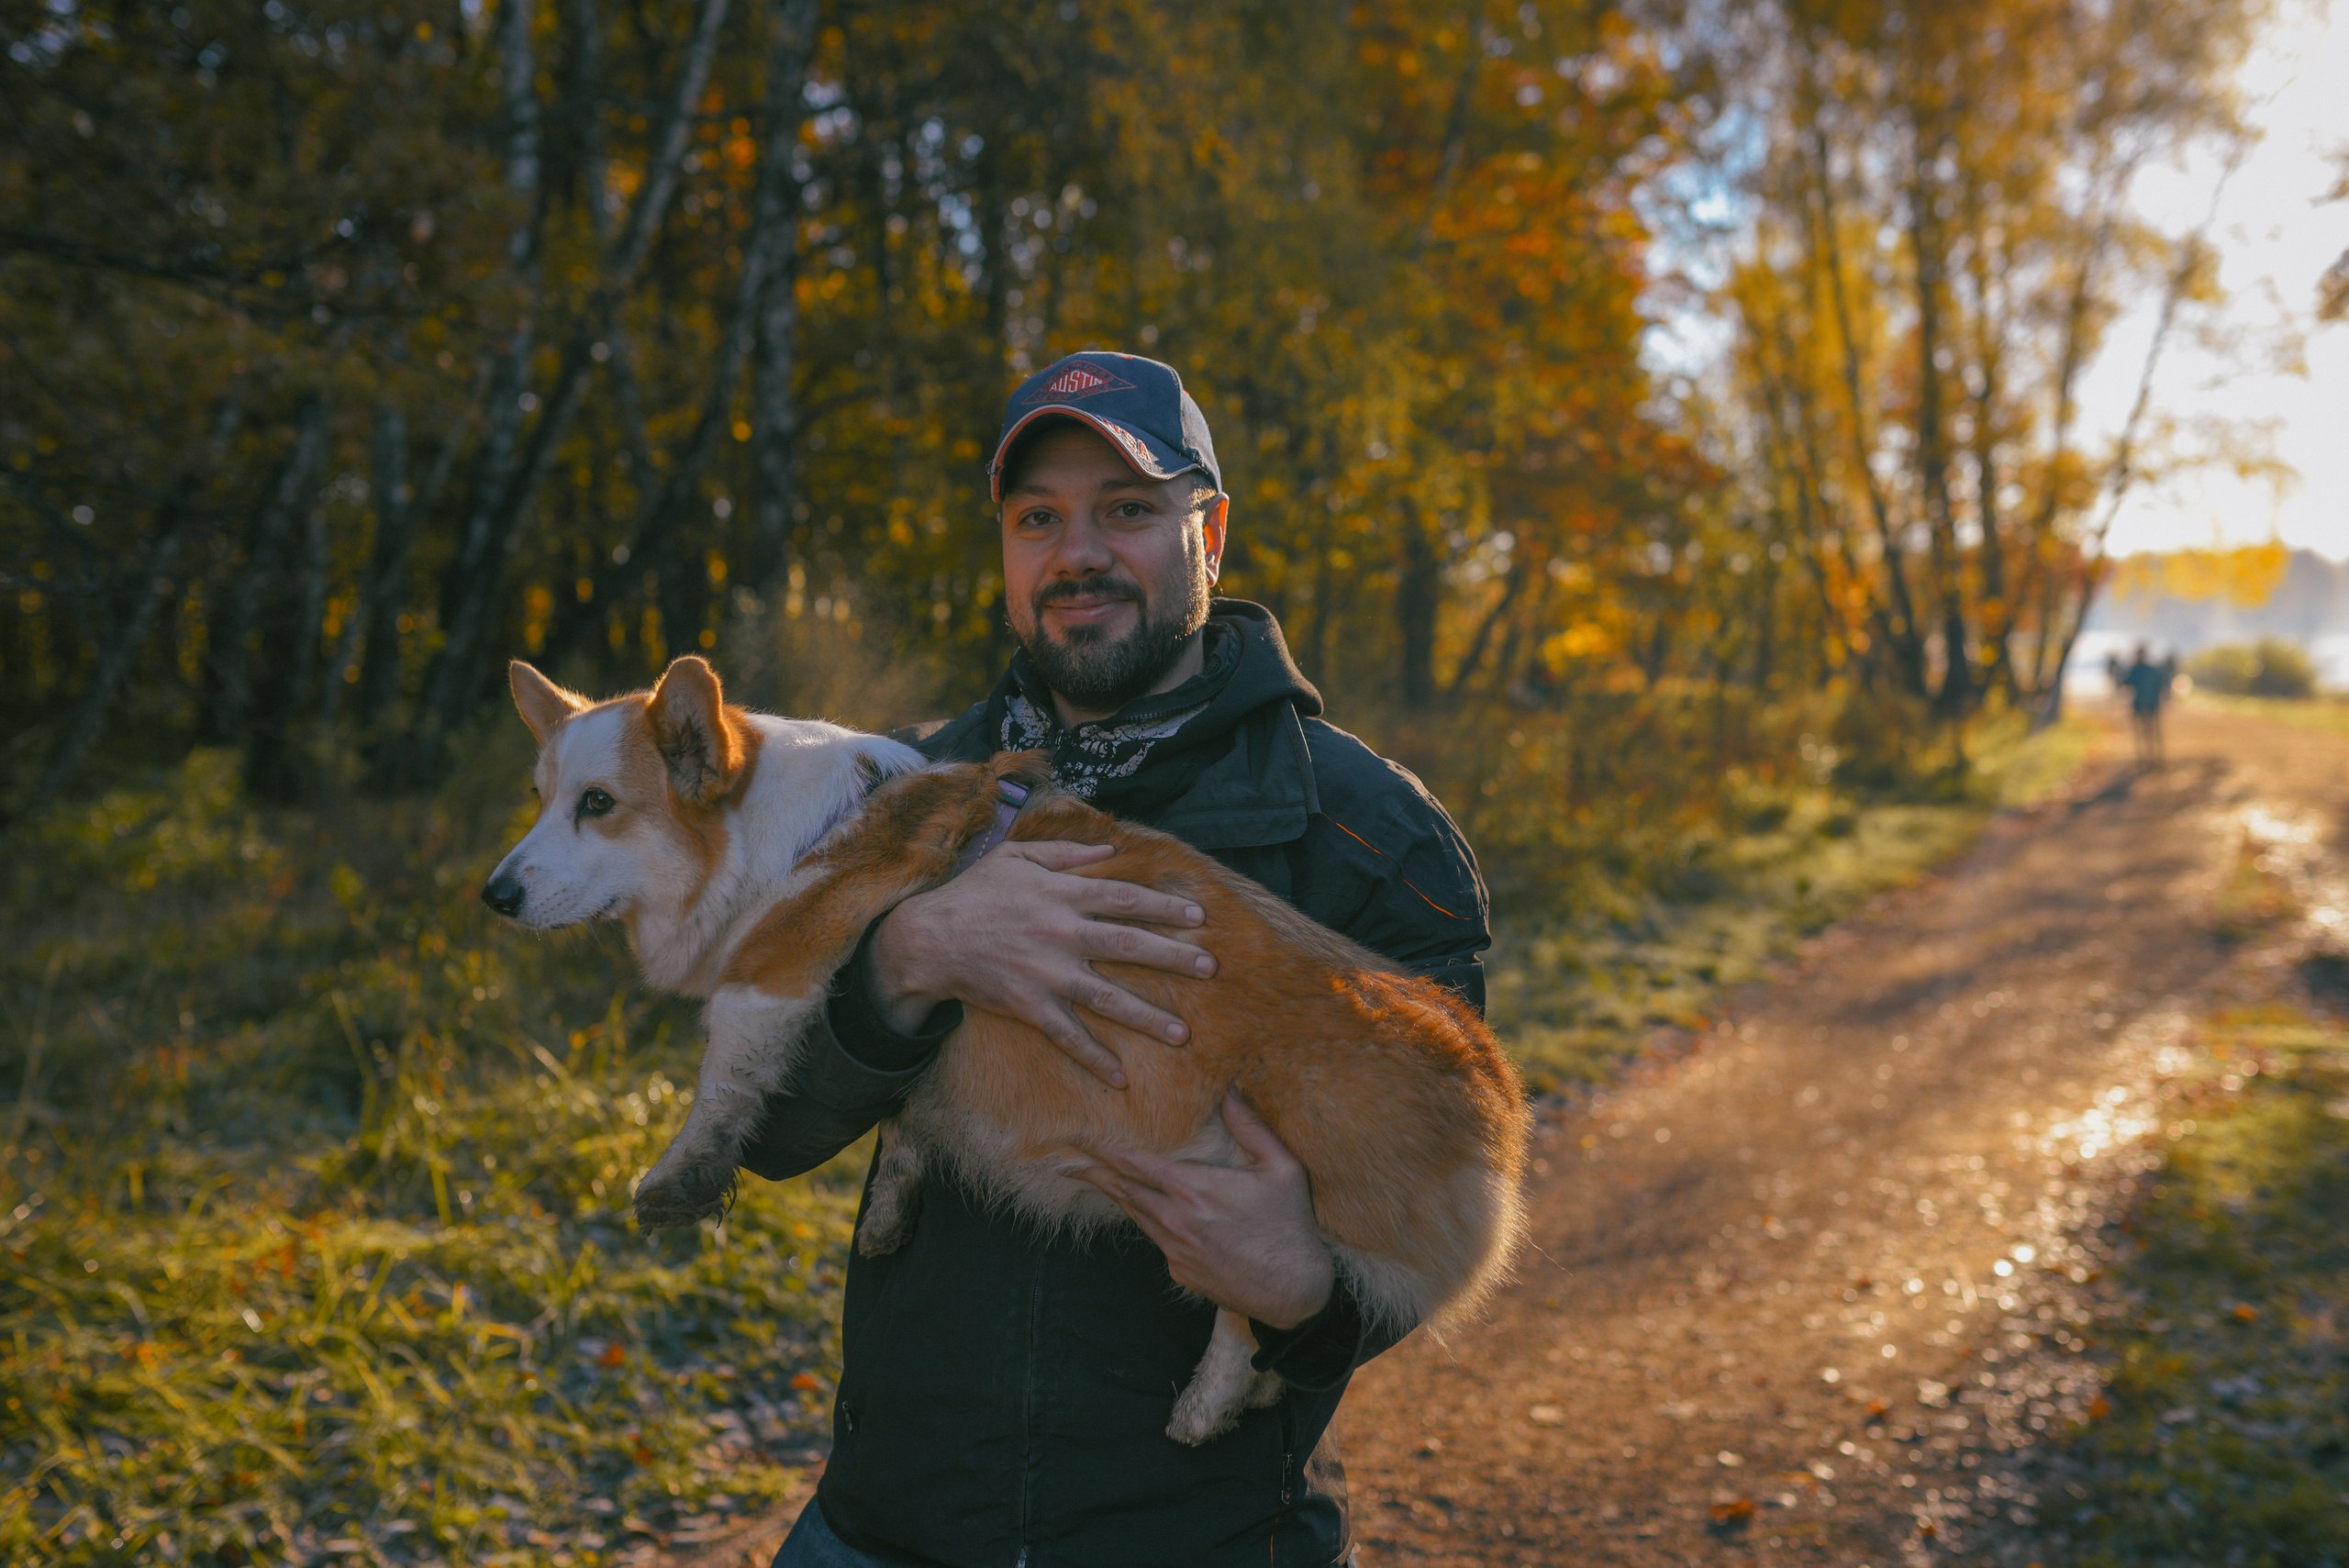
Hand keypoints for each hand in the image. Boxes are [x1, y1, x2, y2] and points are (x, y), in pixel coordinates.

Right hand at [866, 839, 1216, 1087]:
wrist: (926, 938)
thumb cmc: (974, 893)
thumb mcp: (1016, 857)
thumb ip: (1066, 852)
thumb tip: (1111, 848)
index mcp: (1060, 894)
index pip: (1124, 898)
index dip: (1164, 906)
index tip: (1199, 917)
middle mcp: (1059, 932)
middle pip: (1127, 945)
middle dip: (1172, 957)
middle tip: (1211, 967)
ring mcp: (1045, 972)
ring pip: (1105, 997)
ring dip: (1147, 1017)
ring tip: (1184, 1033)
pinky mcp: (1028, 1005)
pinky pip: (1066, 1036)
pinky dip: (1093, 1058)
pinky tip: (1119, 1078)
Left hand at [1071, 1092, 1335, 1328]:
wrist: (1293, 1291)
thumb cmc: (1290, 1226)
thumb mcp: (1282, 1169)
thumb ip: (1250, 1127)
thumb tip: (1230, 1089)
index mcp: (1194, 1190)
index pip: (1132, 1163)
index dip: (1099, 1149)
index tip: (1075, 1137)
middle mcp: (1175, 1220)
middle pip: (1121, 1189)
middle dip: (1092, 1172)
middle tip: (1066, 1158)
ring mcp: (1174, 1250)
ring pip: (1134, 1214)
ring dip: (1114, 1193)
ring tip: (1094, 1177)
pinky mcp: (1179, 1271)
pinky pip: (1154, 1237)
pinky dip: (1145, 1218)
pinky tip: (1143, 1208)